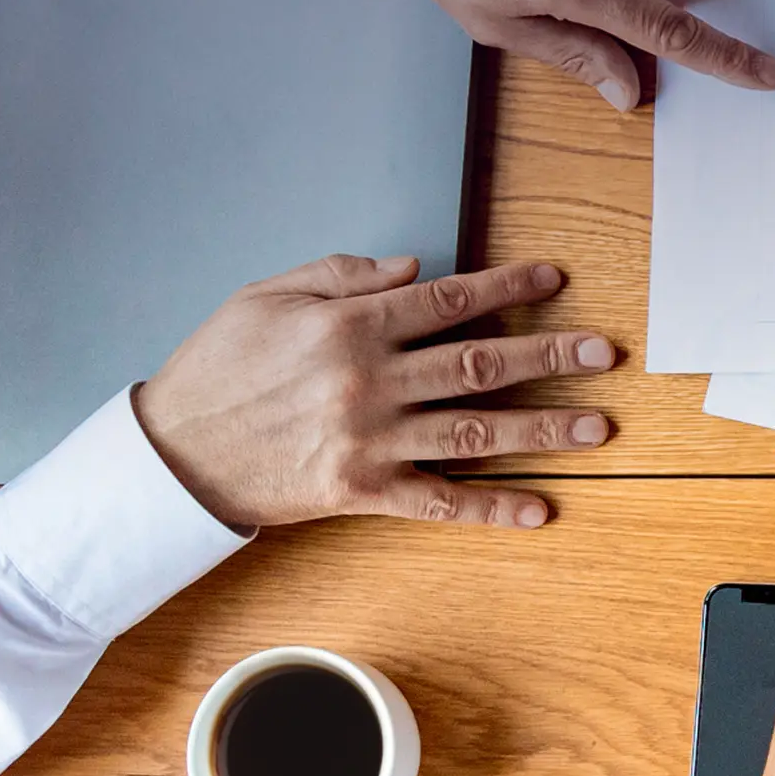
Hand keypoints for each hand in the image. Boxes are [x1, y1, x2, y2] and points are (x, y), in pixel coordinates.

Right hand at [132, 255, 614, 530]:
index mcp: (349, 327)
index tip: (556, 282)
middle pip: (479, 366)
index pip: (448, 301)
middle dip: (550, 358)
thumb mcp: (266, 296)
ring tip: (599, 427)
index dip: (508, 289)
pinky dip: (491, 508)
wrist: (169, 455)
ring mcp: (368, 441)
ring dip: (543, 431)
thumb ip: (342, 274)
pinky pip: (438, 502)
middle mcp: (368, 382)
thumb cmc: (216, 367)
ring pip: (474, 432)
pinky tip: (540, 509)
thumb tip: (416, 266)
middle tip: (605, 353)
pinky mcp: (359, 492)